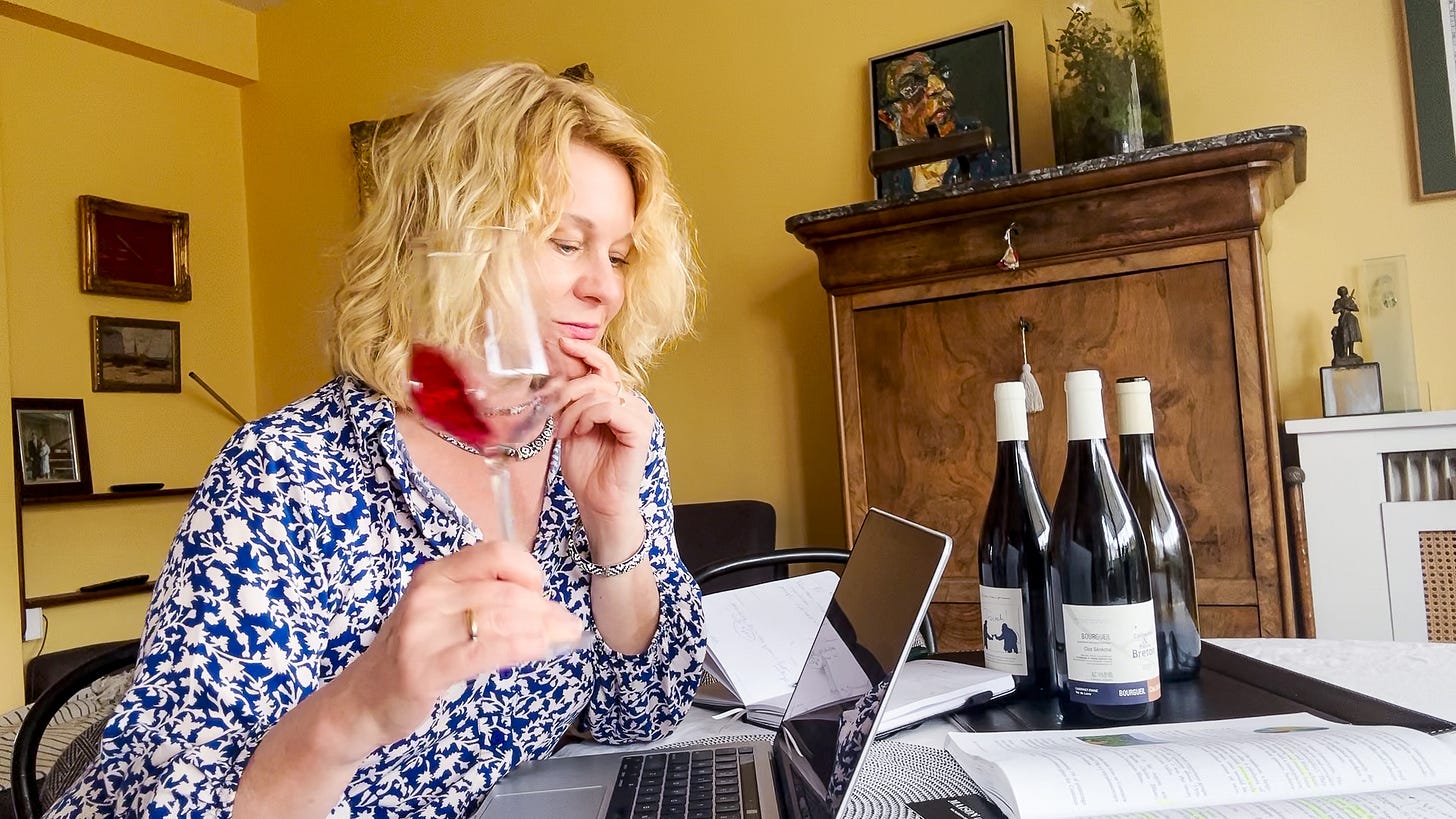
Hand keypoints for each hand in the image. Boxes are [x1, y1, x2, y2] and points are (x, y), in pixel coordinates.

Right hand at [330, 540, 584, 750]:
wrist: (362, 702)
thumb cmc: (413, 656)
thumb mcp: (441, 614)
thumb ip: (482, 600)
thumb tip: (543, 603)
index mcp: (434, 575)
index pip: (495, 553)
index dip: (529, 571)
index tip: (543, 595)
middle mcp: (427, 595)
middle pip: (505, 590)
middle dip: (545, 609)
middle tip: (568, 626)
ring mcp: (423, 630)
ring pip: (501, 618)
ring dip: (542, 629)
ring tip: (563, 640)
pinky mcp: (425, 667)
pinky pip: (485, 650)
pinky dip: (520, 647)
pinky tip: (540, 650)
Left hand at [554, 337, 651, 529]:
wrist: (598, 502)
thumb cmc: (586, 469)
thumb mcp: (570, 427)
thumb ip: (569, 402)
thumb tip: (557, 375)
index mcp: (616, 401)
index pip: (603, 366)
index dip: (585, 352)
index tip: (562, 343)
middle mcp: (630, 404)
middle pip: (596, 378)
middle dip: (567, 393)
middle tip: (554, 416)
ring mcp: (638, 415)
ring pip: (600, 391)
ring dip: (573, 410)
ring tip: (565, 431)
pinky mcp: (639, 429)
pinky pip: (609, 407)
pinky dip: (587, 416)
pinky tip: (580, 432)